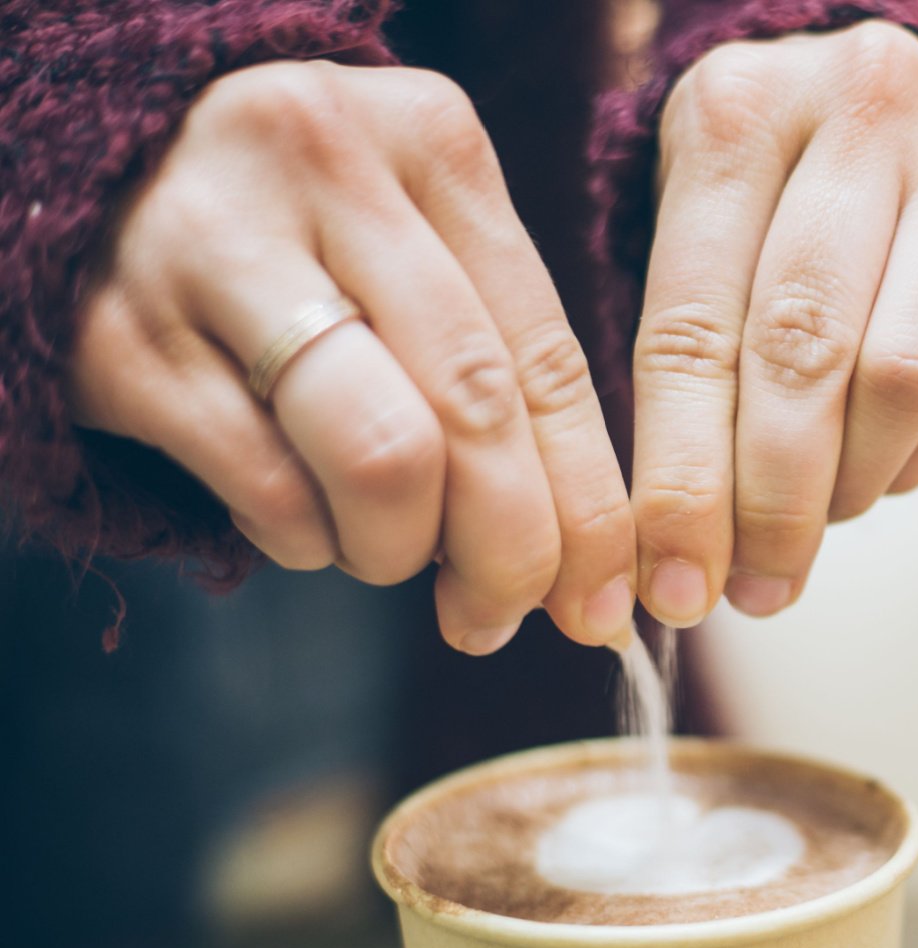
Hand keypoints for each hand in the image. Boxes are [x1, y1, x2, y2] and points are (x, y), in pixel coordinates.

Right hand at [70, 61, 635, 652]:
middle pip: (477, 411)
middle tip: (495, 618)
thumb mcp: (416, 268)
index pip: (549, 362)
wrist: (100, 194)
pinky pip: (269, 493)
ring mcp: (211, 244)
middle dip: (509, 554)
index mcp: (431, 145)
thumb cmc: (302, 254)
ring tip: (382, 548)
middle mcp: (324, 166)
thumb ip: (502, 378)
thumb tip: (583, 566)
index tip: (603, 605)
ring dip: (398, 548)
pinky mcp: (119, 337)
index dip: (592, 508)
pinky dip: (306, 542)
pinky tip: (300, 519)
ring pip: (382, 457)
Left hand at [633, 21, 917, 623]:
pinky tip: (874, 468)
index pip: (691, 333)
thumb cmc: (760, 215)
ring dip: (849, 486)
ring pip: (904, 374)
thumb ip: (681, 379)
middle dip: (771, 505)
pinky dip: (914, 454)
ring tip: (812, 518)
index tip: (677, 586)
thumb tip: (680, 565)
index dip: (683, 482)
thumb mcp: (695, 252)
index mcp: (733, 118)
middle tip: (751, 590)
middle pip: (803, 356)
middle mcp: (856, 112)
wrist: (883, 122)